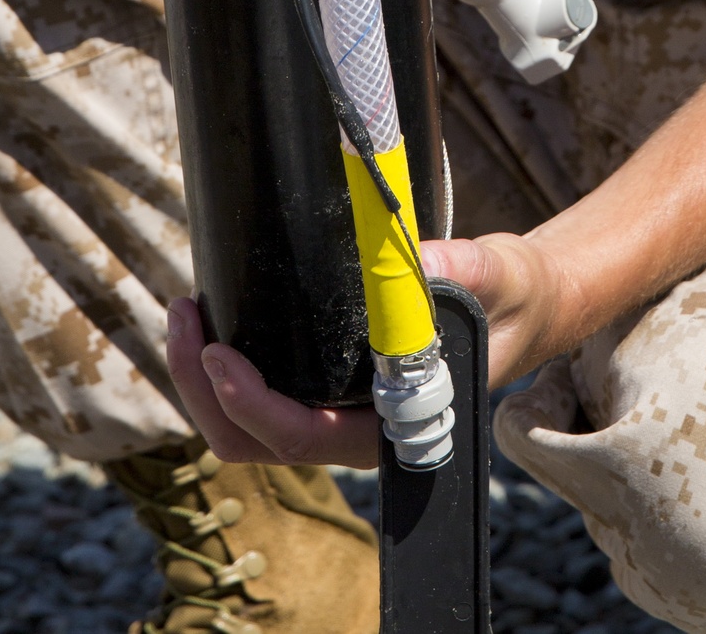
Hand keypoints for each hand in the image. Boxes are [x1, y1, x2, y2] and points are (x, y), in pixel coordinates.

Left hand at [166, 233, 569, 467]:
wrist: (522, 305)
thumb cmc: (511, 299)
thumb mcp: (499, 276)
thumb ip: (465, 271)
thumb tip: (419, 262)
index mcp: (392, 425)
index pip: (304, 438)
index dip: (252, 405)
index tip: (217, 353)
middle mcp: (355, 429)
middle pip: (253, 443)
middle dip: (202, 389)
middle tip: (183, 316)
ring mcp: (334, 411)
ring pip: (243, 427)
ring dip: (199, 378)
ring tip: (184, 311)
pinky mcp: (321, 384)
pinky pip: (255, 396)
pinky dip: (220, 365)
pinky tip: (209, 318)